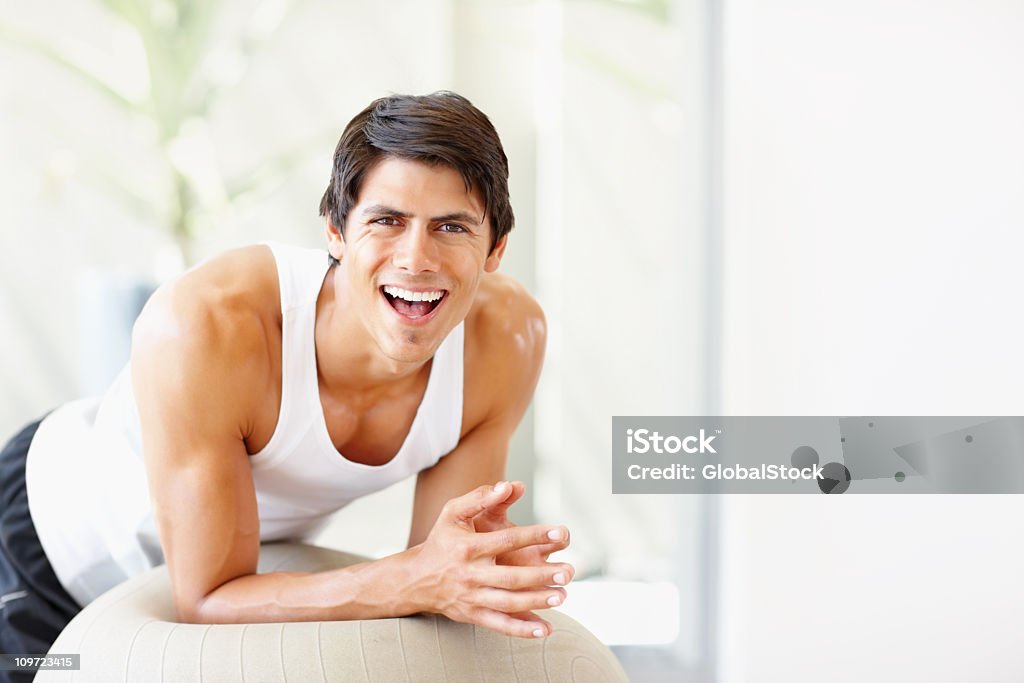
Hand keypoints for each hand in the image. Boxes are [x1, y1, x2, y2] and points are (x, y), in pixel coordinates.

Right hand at [412, 483, 573, 638]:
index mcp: (468, 547)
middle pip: (510, 577)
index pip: (506, 540)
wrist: (416, 578)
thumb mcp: (453, 513)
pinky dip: (522, 630)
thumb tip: (507, 486)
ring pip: (508, 603)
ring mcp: (471, 597)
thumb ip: (479, 498)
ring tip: (562, 596)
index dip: (534, 536)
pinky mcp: (472, 615)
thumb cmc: (442, 541)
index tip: (560, 533)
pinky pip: (499, 625)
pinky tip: (544, 629)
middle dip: (541, 576)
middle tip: (568, 572)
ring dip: (536, 601)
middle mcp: (470, 574)